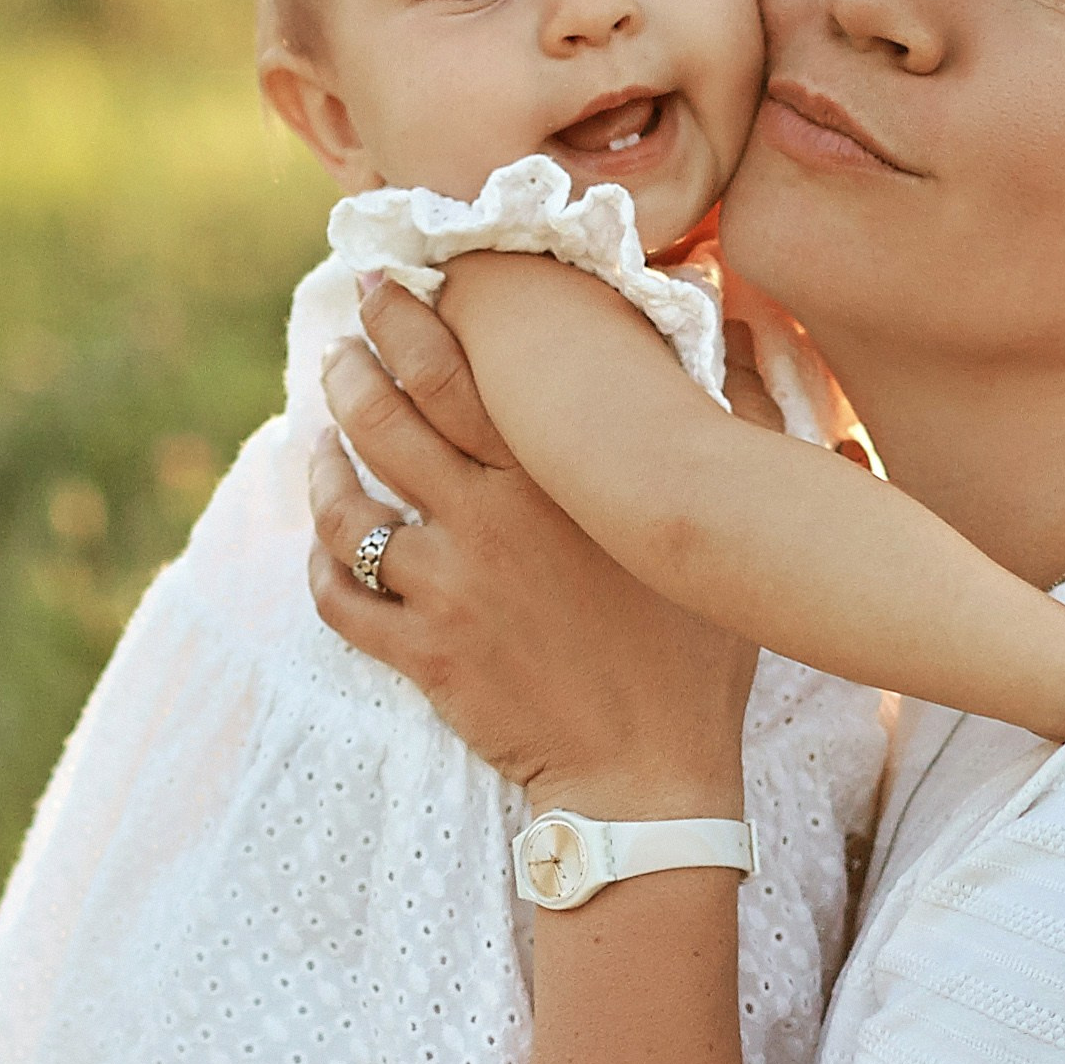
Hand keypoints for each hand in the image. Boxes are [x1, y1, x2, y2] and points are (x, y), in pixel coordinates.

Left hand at [308, 280, 756, 813]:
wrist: (652, 775)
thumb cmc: (701, 651)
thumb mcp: (732, 524)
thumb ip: (743, 410)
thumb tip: (746, 324)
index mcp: (559, 478)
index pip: (458, 371)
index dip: (410, 320)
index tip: (390, 287)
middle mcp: (492, 519)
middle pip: (387, 417)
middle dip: (351, 367)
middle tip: (340, 342)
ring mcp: (449, 587)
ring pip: (348, 504)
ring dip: (322, 461)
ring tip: (319, 438)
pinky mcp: (424, 652)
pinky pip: (339, 596)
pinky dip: (322, 563)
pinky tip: (327, 543)